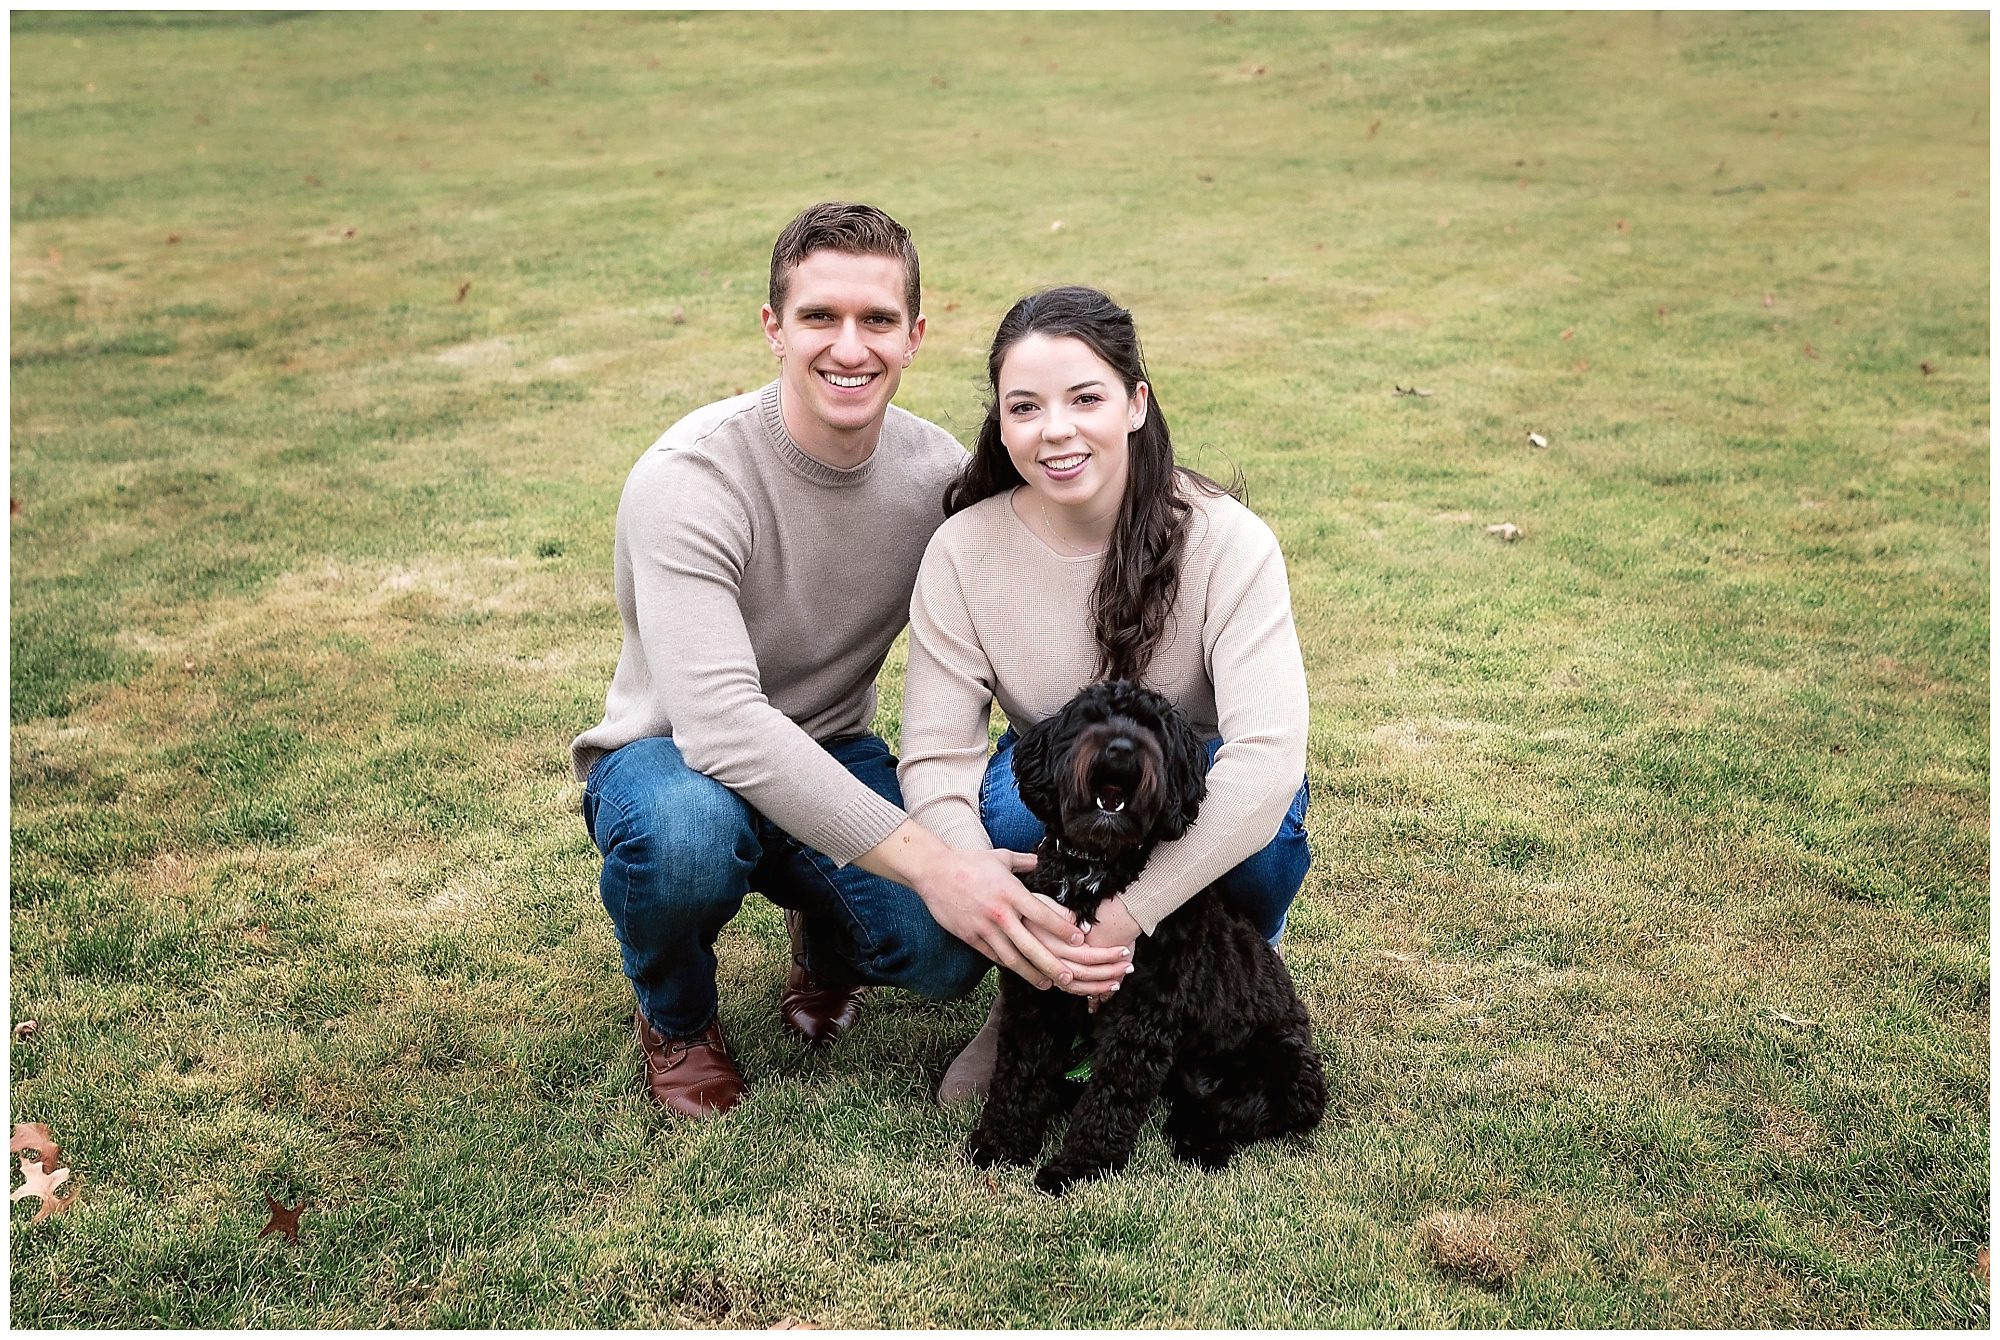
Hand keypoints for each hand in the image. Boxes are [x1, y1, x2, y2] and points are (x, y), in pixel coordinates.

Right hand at [856, 821, 1132, 990]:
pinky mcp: (971, 937)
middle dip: (1051, 963)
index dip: (1063, 928)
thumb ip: (1026, 862)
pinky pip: (994, 956)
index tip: (1080, 939)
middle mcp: (999, 913)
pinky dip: (1010, 966)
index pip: (1042, 914)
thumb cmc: (969, 862)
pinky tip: (1022, 973)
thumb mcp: (1001, 857)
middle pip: (1030, 945)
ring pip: (1012, 958)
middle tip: (1070, 977)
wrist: (933, 871)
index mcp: (1010, 892)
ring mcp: (984, 928)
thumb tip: (1043, 860)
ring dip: (1032, 973)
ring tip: (1048, 984)